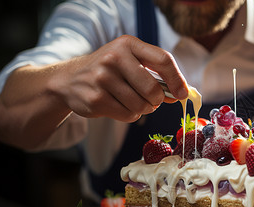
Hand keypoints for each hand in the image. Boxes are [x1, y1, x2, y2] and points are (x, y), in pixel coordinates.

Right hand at [51, 35, 187, 121]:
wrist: (70, 80)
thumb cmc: (109, 70)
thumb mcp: (129, 61)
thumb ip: (155, 73)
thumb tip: (181, 93)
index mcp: (128, 44)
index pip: (163, 60)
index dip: (177, 79)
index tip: (182, 93)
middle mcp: (114, 58)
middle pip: (153, 89)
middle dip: (156, 100)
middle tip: (151, 100)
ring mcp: (103, 78)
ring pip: (141, 106)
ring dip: (143, 109)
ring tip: (132, 101)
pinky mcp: (96, 98)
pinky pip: (128, 115)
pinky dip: (130, 115)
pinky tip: (120, 106)